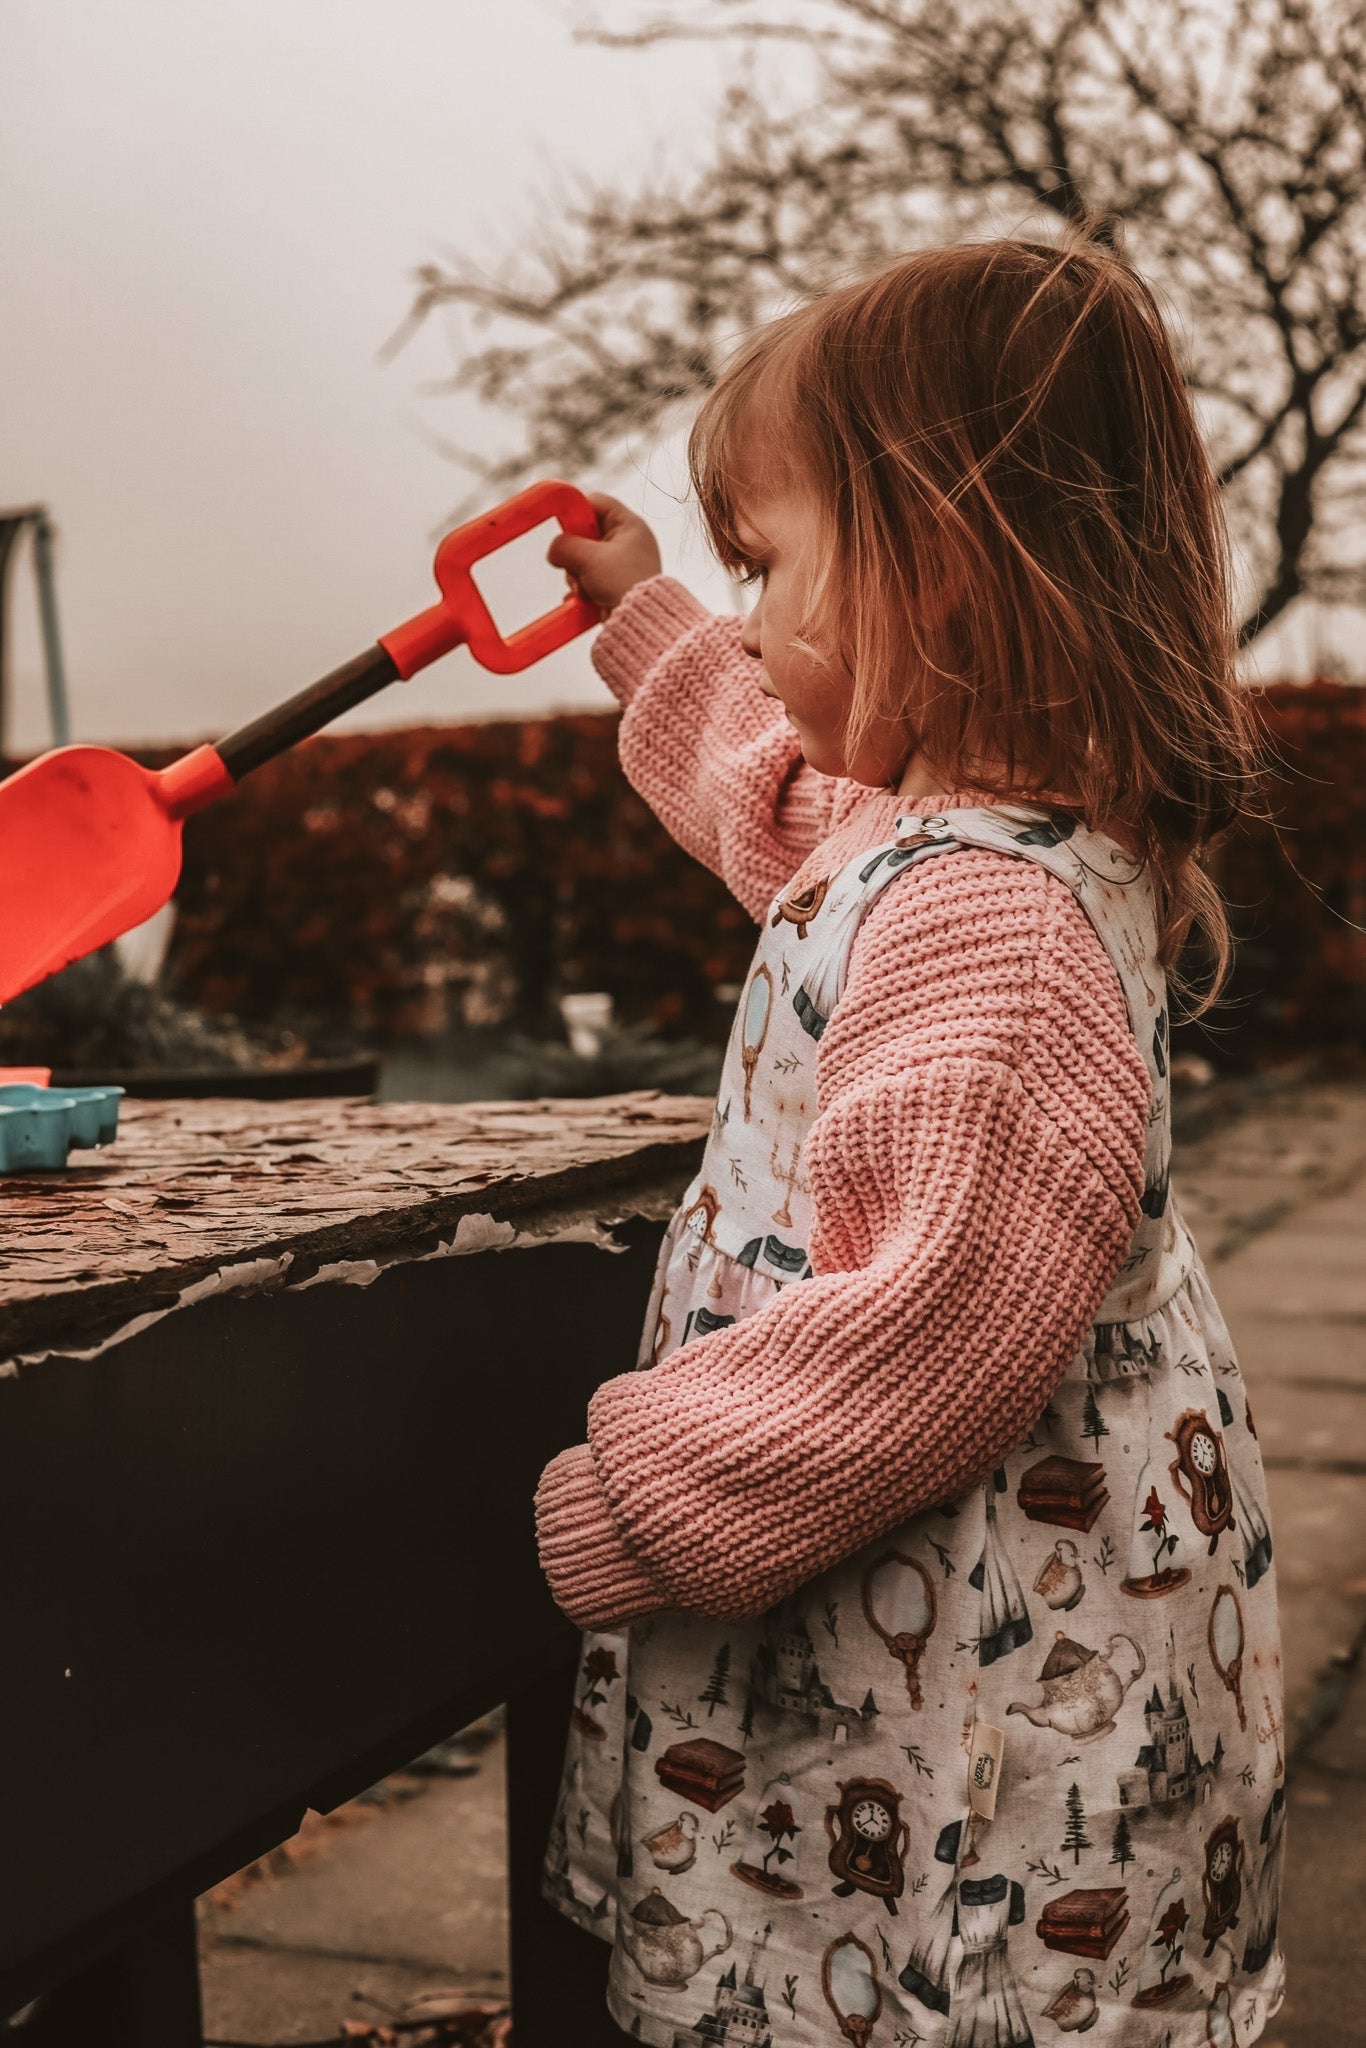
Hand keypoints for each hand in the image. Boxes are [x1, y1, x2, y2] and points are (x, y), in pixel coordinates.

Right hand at [548, 492, 661, 614]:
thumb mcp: (588, 557)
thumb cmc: (625, 585)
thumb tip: (554, 550)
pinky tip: (585, 598)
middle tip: (576, 564)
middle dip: (575, 553)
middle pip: (586, 533)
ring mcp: (622, 564)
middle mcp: (628, 542)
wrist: (641, 623)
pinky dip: (583, 588)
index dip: (576, 511)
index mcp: (630, 525)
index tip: (562, 527)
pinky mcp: (615, 584)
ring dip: (577, 574)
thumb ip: (564, 545)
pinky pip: (590, 579)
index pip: (596, 502)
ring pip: (585, 559)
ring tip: (585, 587)